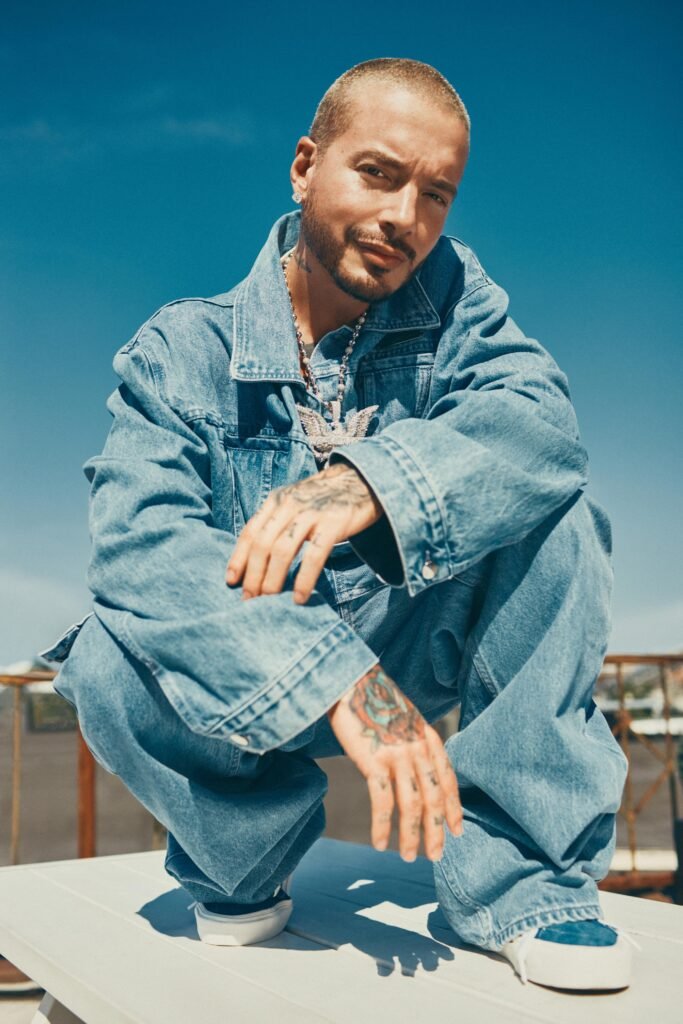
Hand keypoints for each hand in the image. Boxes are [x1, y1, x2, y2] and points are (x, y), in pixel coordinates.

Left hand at [225, 461, 382, 602]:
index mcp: (276, 500)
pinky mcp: (334, 523)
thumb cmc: (324, 499)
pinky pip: (313, 556)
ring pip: (282, 550)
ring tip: (269, 600)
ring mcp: (311, 513)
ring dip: (272, 580)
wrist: (362, 480)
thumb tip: (257, 559)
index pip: (250, 531)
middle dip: (253, 575)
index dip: (238, 558)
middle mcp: (290, 504)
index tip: (231, 582)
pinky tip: (299, 597)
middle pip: (262, 544)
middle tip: (250, 600)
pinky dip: (303, 579)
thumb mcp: (295, 502)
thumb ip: (277, 522)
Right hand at [327, 665, 463, 862]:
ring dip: (412, 836)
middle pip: (435, 798)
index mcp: (427, 738)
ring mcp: (398, 755)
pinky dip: (383, 827)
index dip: (454, 807)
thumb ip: (413, 742)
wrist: (351, 680)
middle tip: (437, 856)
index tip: (457, 831)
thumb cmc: (372, 700)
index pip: (448, 779)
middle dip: (437, 830)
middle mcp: (418, 748)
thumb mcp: (403, 719)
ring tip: (409, 857)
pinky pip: (383, 802)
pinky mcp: (375, 760)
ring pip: (413, 805)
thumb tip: (413, 766)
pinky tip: (380, 843)